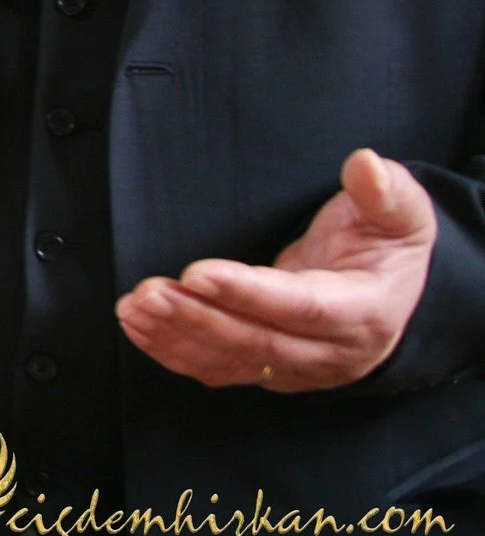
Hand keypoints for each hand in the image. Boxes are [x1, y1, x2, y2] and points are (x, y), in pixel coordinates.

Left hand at [117, 148, 434, 391]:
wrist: (391, 290)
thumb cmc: (389, 244)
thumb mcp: (402, 213)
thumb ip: (384, 191)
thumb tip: (365, 164)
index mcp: (364, 311)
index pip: (303, 307)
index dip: (249, 293)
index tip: (196, 273)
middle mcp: (332, 351)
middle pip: (259, 341)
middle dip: (198, 318)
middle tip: (148, 293)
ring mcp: (300, 367)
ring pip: (233, 360)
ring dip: (177, 336)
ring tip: (133, 307)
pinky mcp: (271, 370)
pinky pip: (221, 368)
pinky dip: (176, 352)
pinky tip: (139, 329)